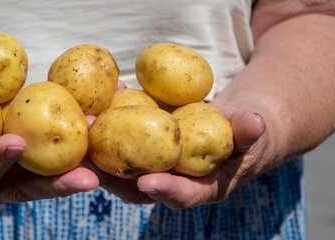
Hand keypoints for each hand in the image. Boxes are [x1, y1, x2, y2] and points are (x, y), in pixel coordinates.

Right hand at [0, 113, 98, 211]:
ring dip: (76, 165)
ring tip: (103, 155)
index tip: (13, 143)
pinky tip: (97, 129)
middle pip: (26, 188)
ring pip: (46, 174)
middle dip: (56, 184)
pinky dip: (75, 146)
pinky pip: (52, 156)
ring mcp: (12, 178)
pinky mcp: (27, 163)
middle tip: (86, 179)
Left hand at [85, 102, 266, 208]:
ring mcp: (152, 167)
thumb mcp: (252, 130)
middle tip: (94, 160)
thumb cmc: (243, 131)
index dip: (167, 191)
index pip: (184, 196)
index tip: (149, 181)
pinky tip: (93, 106)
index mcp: (202, 187)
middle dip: (114, 175)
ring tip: (81, 132)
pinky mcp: (140, 150)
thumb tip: (253, 124)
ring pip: (120, 168)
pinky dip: (105, 128)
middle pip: (139, 187)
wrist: (229, 123)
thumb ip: (250, 130)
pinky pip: (118, 143)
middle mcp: (172, 183)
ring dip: (98, 153)